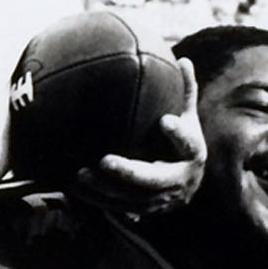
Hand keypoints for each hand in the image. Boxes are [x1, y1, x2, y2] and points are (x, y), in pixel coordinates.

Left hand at [70, 58, 204, 219]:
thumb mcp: (188, 116)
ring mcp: (162, 199)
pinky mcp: (145, 210)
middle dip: (129, 172)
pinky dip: (97, 199)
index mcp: (192, 153)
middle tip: (104, 160)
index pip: (188, 144)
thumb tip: (183, 59)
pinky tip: (75, 185)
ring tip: (81, 173)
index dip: (177, 134)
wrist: (188, 180)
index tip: (164, 120)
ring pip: (134, 198)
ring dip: (106, 188)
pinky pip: (119, 207)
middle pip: (154, 180)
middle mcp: (180, 181)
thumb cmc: (183, 140)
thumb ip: (185, 91)